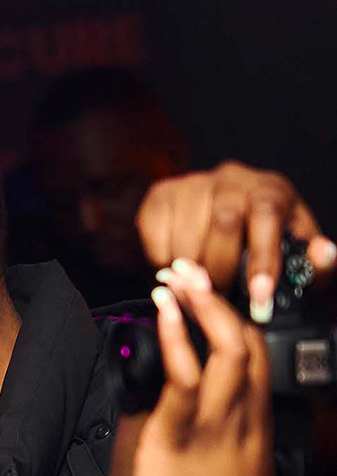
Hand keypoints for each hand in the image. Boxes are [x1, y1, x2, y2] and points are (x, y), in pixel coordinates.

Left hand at [129, 259, 280, 475]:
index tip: (214, 298)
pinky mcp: (180, 439)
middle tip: (191, 273)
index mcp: (254, 432)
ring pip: (224, 350)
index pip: (255, 361)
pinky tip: (161, 314)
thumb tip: (165, 422)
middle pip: (246, 345)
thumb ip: (206, 450)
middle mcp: (243, 423)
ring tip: (176, 278)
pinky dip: (175, 337)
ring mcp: (215, 428)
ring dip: (198, 306)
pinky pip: (184, 376)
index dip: (237, 323)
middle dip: (219, 302)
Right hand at [138, 162, 332, 320]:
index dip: (262, 259)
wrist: (216, 218)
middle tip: (221, 297)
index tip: (259, 296)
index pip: (266, 216)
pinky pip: (156, 232)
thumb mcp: (296, 252)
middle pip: (224, 224)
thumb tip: (324, 253)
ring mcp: (194, 183)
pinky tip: (174, 267)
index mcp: (271, 190)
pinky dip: (162, 259)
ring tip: (197, 287)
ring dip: (191, 271)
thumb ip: (316, 262)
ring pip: (187, 234)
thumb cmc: (262, 240)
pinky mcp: (161, 194)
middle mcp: (233, 179)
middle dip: (222, 271)